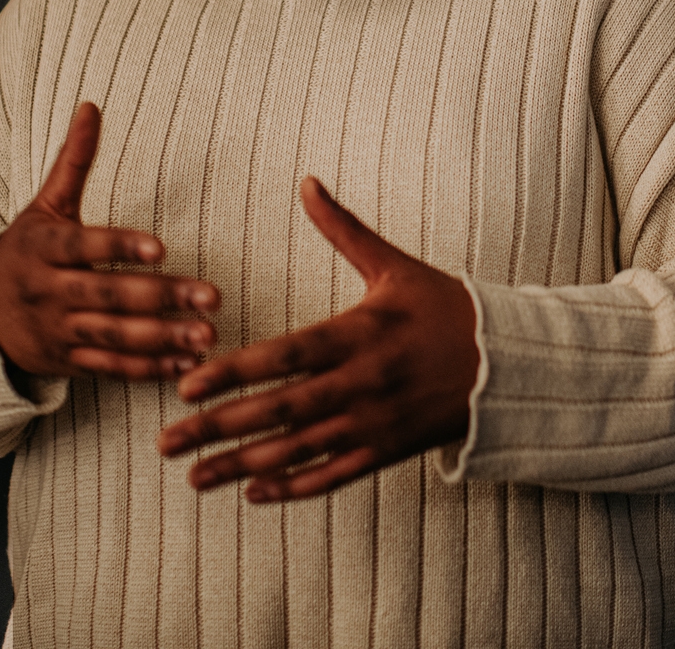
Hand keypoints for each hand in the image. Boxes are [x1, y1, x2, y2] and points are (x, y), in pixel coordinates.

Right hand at [0, 101, 220, 379]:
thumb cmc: (25, 250)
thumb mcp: (44, 206)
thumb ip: (74, 161)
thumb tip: (91, 105)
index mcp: (44, 248)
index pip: (85, 247)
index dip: (120, 248)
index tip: (160, 247)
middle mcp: (49, 291)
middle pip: (108, 296)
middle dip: (161, 298)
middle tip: (209, 296)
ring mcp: (58, 331)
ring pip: (113, 337)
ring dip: (162, 339)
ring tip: (206, 335)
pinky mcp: (68, 362)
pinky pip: (110, 367)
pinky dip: (146, 370)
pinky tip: (185, 365)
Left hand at [158, 176, 479, 501]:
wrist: (508, 363)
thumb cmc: (445, 307)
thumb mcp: (394, 265)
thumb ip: (343, 229)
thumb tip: (306, 182)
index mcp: (358, 333)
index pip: (284, 356)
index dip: (233, 373)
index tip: (186, 386)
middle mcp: (361, 383)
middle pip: (280, 410)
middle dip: (219, 428)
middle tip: (165, 442)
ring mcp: (373, 423)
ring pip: (299, 450)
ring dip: (242, 464)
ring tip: (194, 476)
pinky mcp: (387, 451)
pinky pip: (333, 475)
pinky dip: (294, 486)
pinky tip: (254, 491)